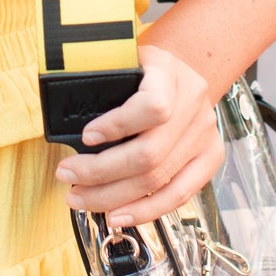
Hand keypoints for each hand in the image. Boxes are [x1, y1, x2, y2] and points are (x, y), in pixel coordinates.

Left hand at [54, 43, 223, 229]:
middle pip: (150, 153)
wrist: (178, 73)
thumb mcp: (123, 60)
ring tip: (81, 199)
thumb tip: (65, 120)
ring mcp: (205, 133)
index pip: (153, 106)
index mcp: (170, 73)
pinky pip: (179, 195)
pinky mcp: (210, 157)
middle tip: (67, 175)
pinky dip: (145, 210)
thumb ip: (100, 82)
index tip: (86, 137)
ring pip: (159, 179)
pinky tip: (117, 214)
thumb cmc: (142, 71)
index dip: (118, 126)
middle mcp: (193, 103)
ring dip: (114, 196)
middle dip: (100, 172)